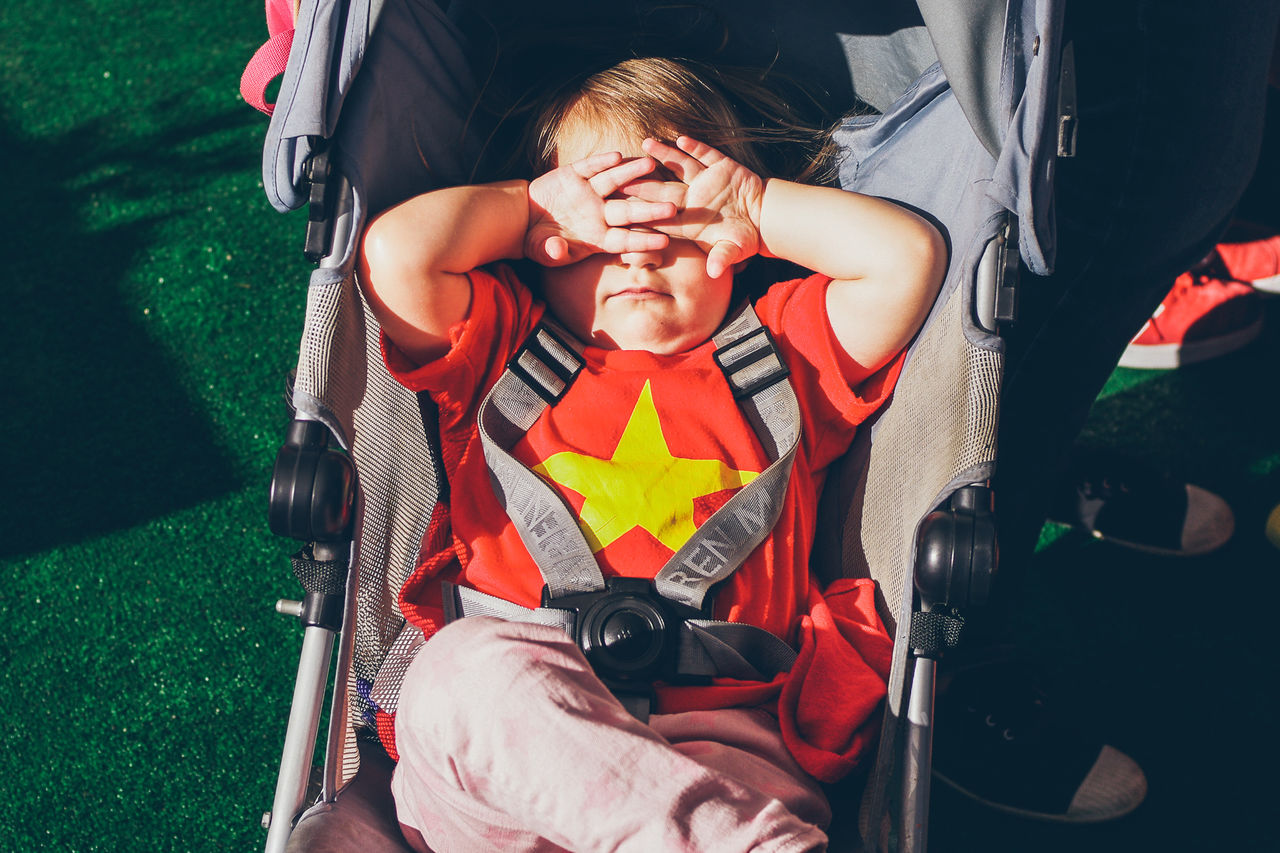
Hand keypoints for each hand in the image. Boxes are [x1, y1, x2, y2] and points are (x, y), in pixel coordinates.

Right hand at [525, 152, 676, 266]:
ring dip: (631, 173)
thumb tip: (557, 250)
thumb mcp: (543, 251)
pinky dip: (601, 162)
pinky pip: (590, 166)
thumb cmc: (540, 242)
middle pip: (628, 211)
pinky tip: (616, 156)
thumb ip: (552, 252)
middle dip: (649, 209)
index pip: (624, 240)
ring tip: (650, 164)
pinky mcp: (573, 174)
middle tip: (673, 207)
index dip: (643, 241)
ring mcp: (588, 193)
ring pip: (614, 182)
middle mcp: (598, 213)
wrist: (522, 218)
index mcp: (597, 237)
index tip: (664, 242)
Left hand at [621, 136, 765, 277]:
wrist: (764, 217)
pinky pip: (706, 155)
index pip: (663, 217)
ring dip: (664, 155)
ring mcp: (706, 181)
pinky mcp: (722, 167)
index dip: (645, 214)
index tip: (624, 211)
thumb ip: (722, 258)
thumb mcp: (735, 249)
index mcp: (691, 221)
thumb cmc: (746, 237)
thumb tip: (713, 272)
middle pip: (664, 190)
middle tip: (620, 176)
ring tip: (645, 144)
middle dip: (644, 184)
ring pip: (681, 166)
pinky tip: (681, 140)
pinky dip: (695, 148)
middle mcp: (694, 199)